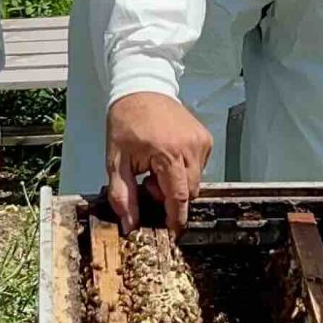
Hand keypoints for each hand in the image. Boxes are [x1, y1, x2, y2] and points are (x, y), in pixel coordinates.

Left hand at [103, 92, 212, 230]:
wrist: (141, 89)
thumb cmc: (126, 123)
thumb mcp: (116, 161)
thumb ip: (123, 195)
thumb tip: (130, 225)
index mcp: (168, 154)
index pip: (178, 197)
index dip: (175, 219)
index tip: (170, 233)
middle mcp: (190, 147)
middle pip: (189, 192)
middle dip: (171, 198)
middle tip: (149, 185)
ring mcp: (201, 142)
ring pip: (196, 181)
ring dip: (178, 184)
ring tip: (156, 169)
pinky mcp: (205, 138)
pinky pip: (200, 167)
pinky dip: (185, 170)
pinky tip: (167, 159)